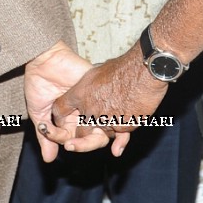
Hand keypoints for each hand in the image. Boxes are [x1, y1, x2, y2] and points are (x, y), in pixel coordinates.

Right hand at [24, 41, 121, 161]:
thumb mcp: (38, 114)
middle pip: (95, 137)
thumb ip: (45, 136)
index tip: (64, 143)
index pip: (80, 141)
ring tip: (83, 136)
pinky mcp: (100, 90)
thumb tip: (48, 160)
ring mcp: (94, 102)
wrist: (42, 60)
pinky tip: (100, 124)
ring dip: (95, 137)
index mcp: (72, 120)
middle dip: (85, 145)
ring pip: (105, 126)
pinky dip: (109, 120)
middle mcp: (85, 113)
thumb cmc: (37, 84)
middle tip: (72, 145)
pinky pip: (111, 108)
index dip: (74, 145)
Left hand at [53, 50, 167, 149]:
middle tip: (95, 123)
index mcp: (80, 94)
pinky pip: (118, 133)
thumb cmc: (123, 67)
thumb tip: (87, 89)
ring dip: (106, 128)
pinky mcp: (121, 127)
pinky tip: (128, 113)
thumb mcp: (98, 71)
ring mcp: (105, 121)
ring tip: (117, 112)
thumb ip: (88, 85)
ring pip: (101, 134)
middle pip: (80, 131)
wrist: (143, 72)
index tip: (67, 115)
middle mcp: (89, 110)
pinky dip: (122, 127)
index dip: (61, 114)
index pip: (60, 109)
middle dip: (85, 131)